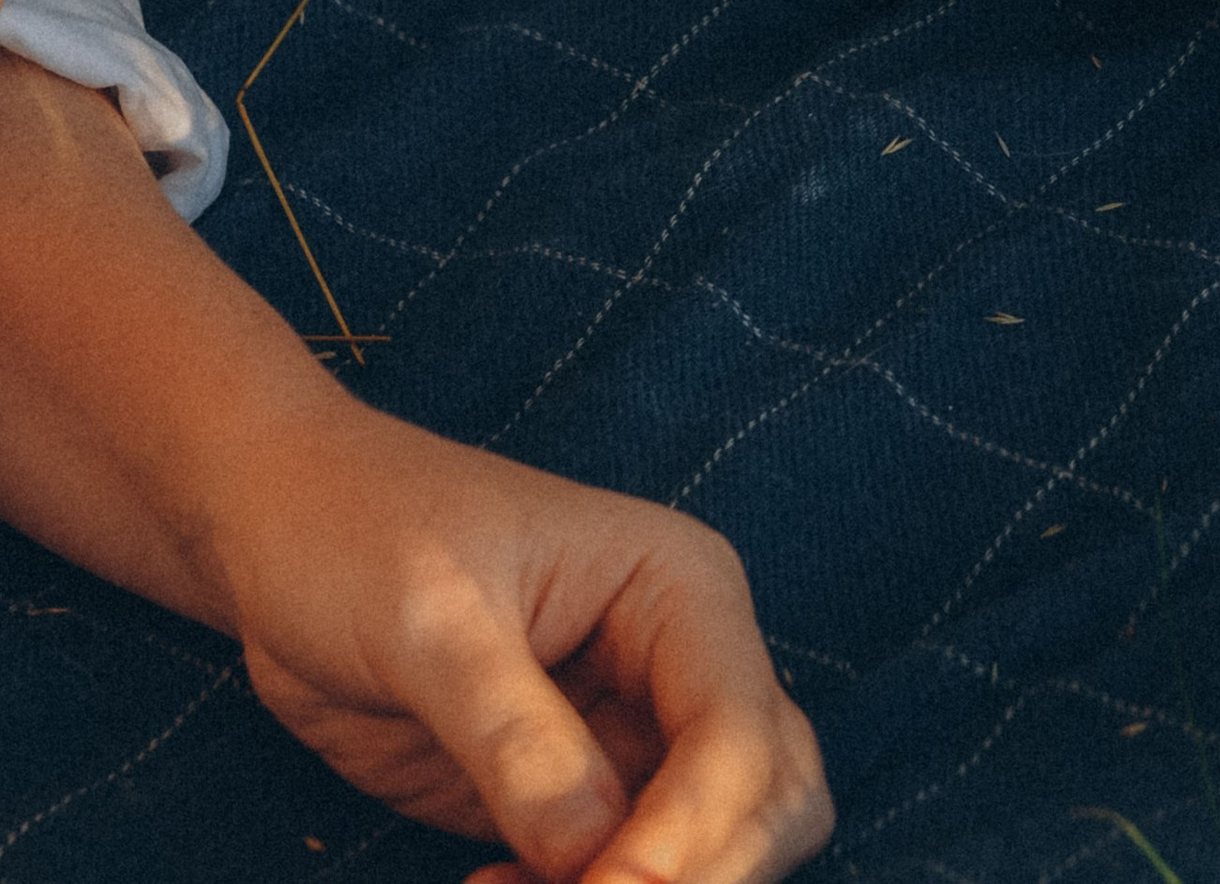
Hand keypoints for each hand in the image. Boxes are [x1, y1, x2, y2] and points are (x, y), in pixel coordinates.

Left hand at [219, 400, 830, 883]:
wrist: (282, 538)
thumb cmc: (361, 536)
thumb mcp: (431, 622)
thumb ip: (512, 734)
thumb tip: (591, 853)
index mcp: (677, 587)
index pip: (738, 734)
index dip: (689, 837)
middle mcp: (682, 661)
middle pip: (770, 799)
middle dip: (698, 874)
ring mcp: (632, 732)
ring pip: (719, 846)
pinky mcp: (574, 792)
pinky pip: (624, 874)